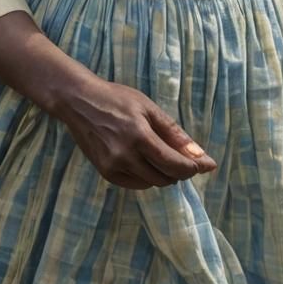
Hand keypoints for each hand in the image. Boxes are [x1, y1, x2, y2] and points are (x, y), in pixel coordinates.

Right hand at [54, 75, 216, 189]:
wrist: (79, 101)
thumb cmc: (117, 99)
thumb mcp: (148, 108)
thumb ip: (175, 134)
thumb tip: (201, 157)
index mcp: (139, 136)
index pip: (173, 165)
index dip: (191, 168)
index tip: (203, 165)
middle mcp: (125, 156)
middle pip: (164, 178)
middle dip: (179, 171)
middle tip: (181, 157)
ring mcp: (113, 167)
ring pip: (151, 183)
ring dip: (163, 174)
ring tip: (161, 154)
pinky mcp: (105, 173)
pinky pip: (135, 184)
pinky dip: (146, 177)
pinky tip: (144, 160)